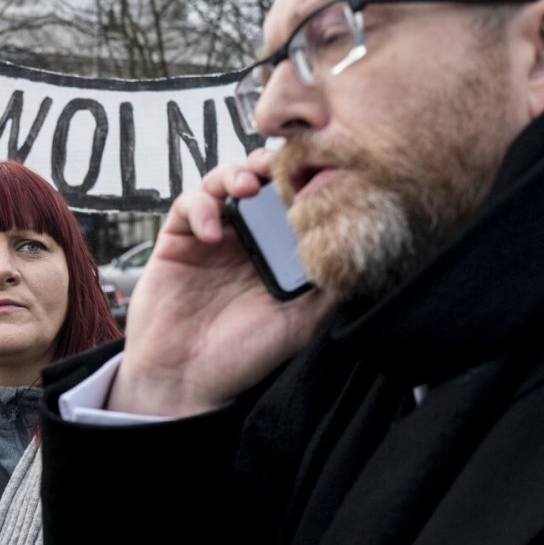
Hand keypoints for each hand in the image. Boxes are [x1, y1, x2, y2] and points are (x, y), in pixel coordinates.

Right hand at [109, 150, 334, 416]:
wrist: (186, 380)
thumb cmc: (244, 356)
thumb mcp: (302, 323)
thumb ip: (329, 288)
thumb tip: (365, 253)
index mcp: (277, 251)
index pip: (293, 200)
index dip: (303, 180)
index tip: (317, 172)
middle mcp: (246, 237)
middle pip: (259, 179)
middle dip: (270, 165)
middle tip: (280, 166)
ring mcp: (211, 235)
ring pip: (223, 181)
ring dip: (235, 175)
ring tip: (246, 187)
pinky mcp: (178, 239)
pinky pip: (187, 204)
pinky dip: (201, 207)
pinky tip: (212, 231)